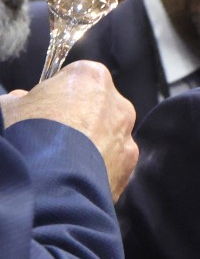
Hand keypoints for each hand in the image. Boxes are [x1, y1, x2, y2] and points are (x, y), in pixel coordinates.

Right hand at [0, 61, 137, 198]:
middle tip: (50, 138)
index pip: (76, 79)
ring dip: (89, 146)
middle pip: (97, 109)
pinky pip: (111, 164)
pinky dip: (96, 169)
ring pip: (106, 138)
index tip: (42, 109)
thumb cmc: (27, 133)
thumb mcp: (8, 107)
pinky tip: (73, 178)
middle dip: (77, 120)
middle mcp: (118, 104)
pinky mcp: (128, 167)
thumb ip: (20, 100)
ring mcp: (126, 137)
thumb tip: (20, 101)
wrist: (48, 180)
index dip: (57, 95)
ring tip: (61, 162)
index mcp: (91, 78)